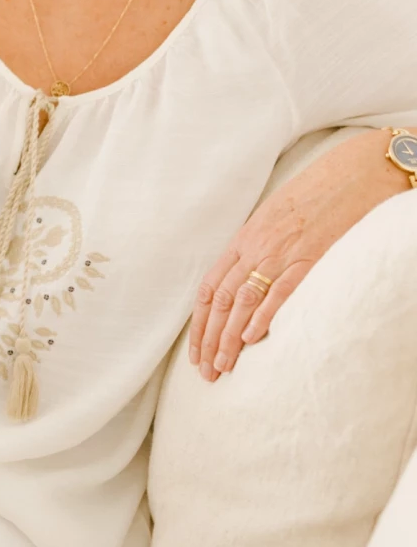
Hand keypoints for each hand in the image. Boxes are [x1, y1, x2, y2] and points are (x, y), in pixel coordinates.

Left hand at [189, 129, 406, 382]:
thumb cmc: (313, 196)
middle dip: (210, 339)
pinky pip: (280, 292)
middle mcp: (256, 247)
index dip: (200, 323)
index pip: (211, 288)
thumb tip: (246, 281)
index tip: (196, 351)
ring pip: (245, 301)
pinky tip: (252, 340)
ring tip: (223, 366)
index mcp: (244, 239)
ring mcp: (281, 253)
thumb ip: (257, 249)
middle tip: (206, 371)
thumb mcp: (274, 219)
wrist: (350, 174)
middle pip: (223, 300)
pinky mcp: (309, 258)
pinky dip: (263, 317)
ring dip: (230, 337)